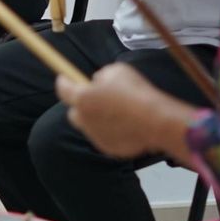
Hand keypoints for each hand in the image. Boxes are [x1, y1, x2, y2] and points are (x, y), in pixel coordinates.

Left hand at [55, 63, 174, 158]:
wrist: (157, 122)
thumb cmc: (137, 93)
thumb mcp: (117, 71)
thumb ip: (101, 76)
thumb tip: (98, 82)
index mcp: (82, 98)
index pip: (63, 89)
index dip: (63, 82)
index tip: (64, 78)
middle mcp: (84, 120)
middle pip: (74, 112)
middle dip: (81, 106)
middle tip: (96, 98)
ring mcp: (95, 136)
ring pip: (91, 126)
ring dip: (98, 118)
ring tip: (119, 111)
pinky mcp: (109, 149)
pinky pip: (106, 137)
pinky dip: (112, 131)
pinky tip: (127, 125)